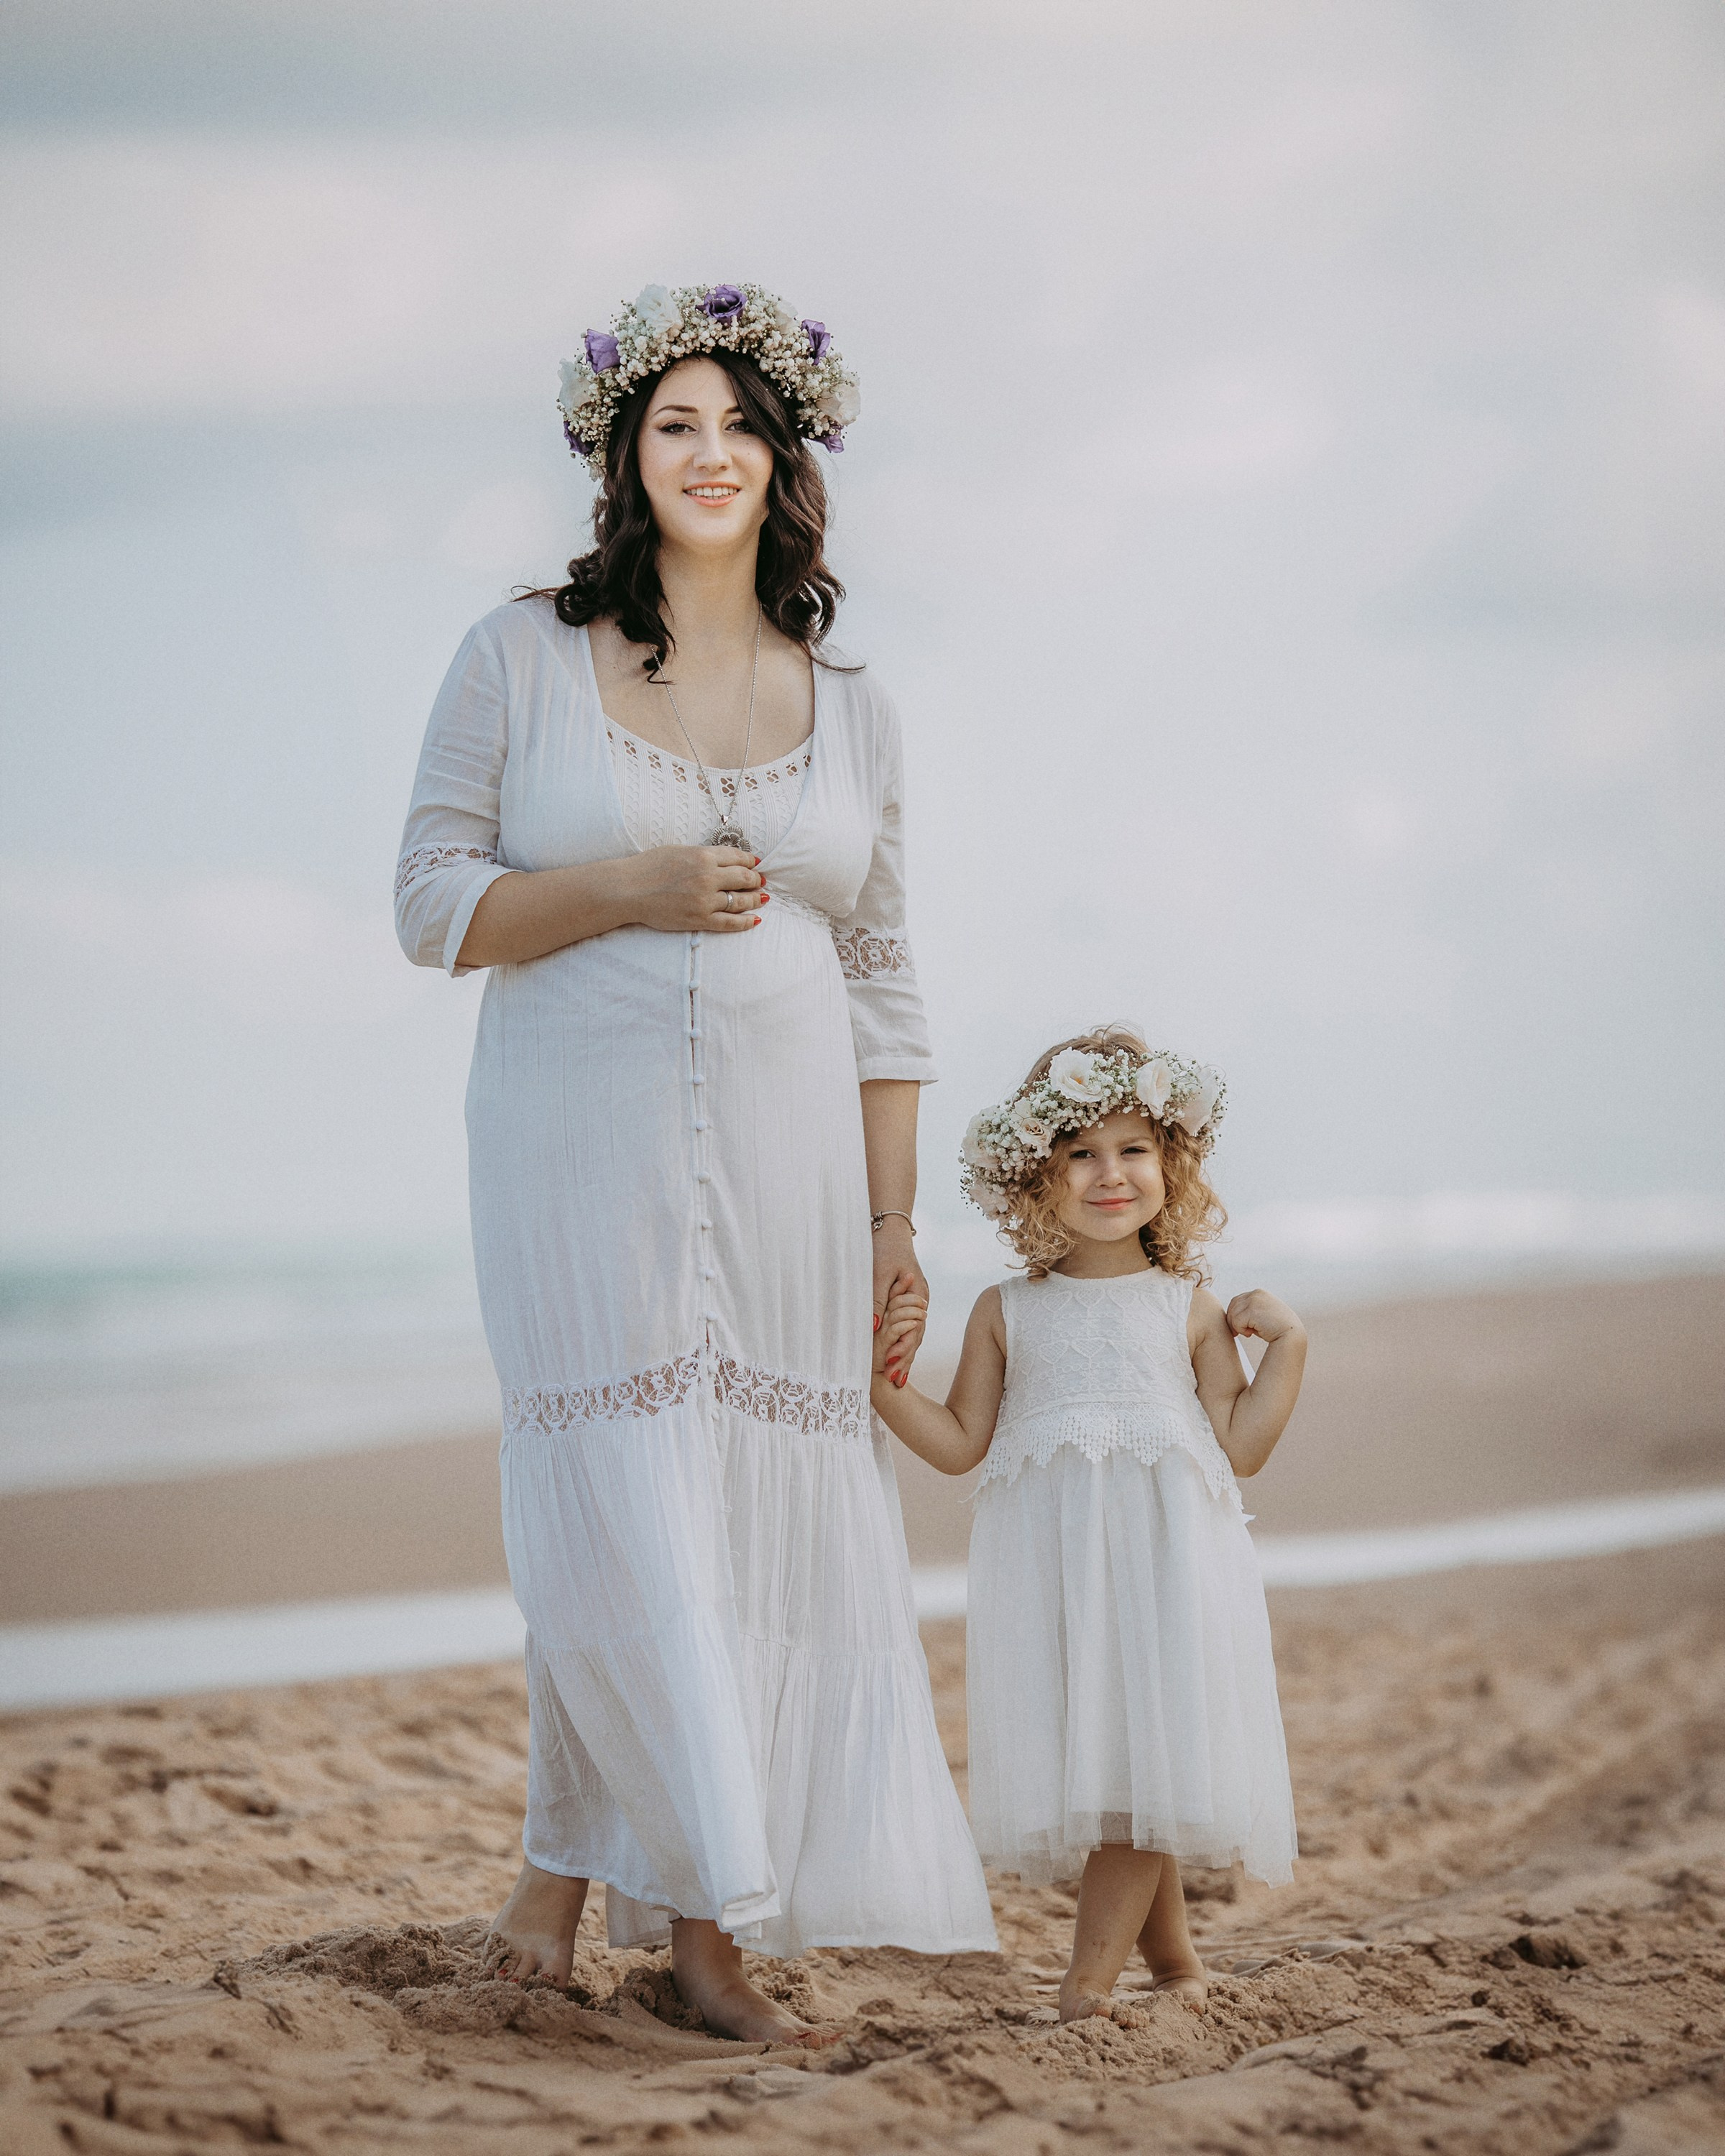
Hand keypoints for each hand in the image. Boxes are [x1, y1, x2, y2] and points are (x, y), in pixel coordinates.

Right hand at [623, 845, 766, 933]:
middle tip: (761, 882)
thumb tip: (724, 859)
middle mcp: (708, 877)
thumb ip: (703, 854)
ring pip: (740, 900)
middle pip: (744, 878)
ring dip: (755, 899)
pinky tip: (756, 920)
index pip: (737, 857)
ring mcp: (704, 900)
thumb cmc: (649, 867)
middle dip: (755, 880)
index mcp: (703, 856)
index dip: (750, 861)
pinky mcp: (699, 919)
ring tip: (762, 899)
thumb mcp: (679, 851)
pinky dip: (746, 922)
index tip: (756, 864)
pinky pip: (730, 922)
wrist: (628, 890)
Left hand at [871, 1217, 925, 1384]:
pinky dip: (903, 1343)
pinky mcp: (908, 1303)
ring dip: (905, 1355)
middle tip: (894, 1382)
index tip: (890, 1365)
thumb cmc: (884, 1250)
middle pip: (916, 1336)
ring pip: (913, 1334)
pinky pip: (908, 1327)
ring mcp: (917, 1304)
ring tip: (896, 1379)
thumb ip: (877, 1301)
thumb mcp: (878, 1274)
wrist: (891, 1230)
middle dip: (905, 1359)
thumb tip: (874, 1328)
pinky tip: (896, 1358)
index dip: (902, 1348)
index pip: (914, 1329)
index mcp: (918, 1296)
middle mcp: (921, 1303)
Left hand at [1225, 1290, 1303, 1346]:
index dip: (1235, 1315)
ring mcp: (1254, 1300)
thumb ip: (1249, 1311)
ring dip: (1238, 1327)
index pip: (1237, 1301)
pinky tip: (1251, 1334)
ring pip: (1233, 1314)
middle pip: (1233, 1306)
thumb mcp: (1262, 1315)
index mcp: (1259, 1293)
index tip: (1240, 1327)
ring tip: (1250, 1333)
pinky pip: (1236, 1321)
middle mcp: (1256, 1293)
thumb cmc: (1276, 1329)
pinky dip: (1241, 1330)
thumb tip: (1230, 1315)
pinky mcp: (1252, 1310)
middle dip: (1233, 1321)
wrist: (1291, 1336)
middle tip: (1240, 1333)